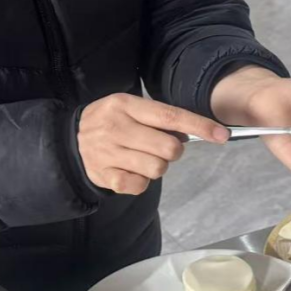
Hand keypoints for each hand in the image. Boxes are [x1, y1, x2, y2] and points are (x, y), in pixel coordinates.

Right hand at [78, 93, 228, 194]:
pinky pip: (141, 185)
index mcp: (125, 105)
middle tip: (159, 148)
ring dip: (157, 167)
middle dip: (173, 151)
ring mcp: (109, 153)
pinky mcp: (105, 177)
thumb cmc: (108, 122)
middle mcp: (116, 127)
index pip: (171, 116)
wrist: (67, 141)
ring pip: (158, 169)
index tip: (222, 134)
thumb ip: (158, 118)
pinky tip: (129, 170)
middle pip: (169, 148)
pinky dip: (141, 181)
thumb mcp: (128, 109)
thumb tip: (193, 133)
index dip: (200, 126)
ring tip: (141, 158)